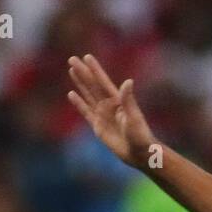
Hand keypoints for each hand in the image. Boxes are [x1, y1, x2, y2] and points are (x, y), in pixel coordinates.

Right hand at [67, 53, 156, 169]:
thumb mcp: (134, 117)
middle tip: (72, 59)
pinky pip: (86, 112)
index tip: (87, 57)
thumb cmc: (140, 136)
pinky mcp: (97, 126)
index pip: (103, 81)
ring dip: (80, 83)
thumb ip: (128, 100)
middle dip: (83, 72)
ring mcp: (103, 115)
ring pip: (88, 95)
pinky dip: (79, 103)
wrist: (139, 154)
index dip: (95, 69)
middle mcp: (109, 105)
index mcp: (118, 101)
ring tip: (71, 70)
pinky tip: (71, 93)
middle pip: (92, 85)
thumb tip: (128, 81)